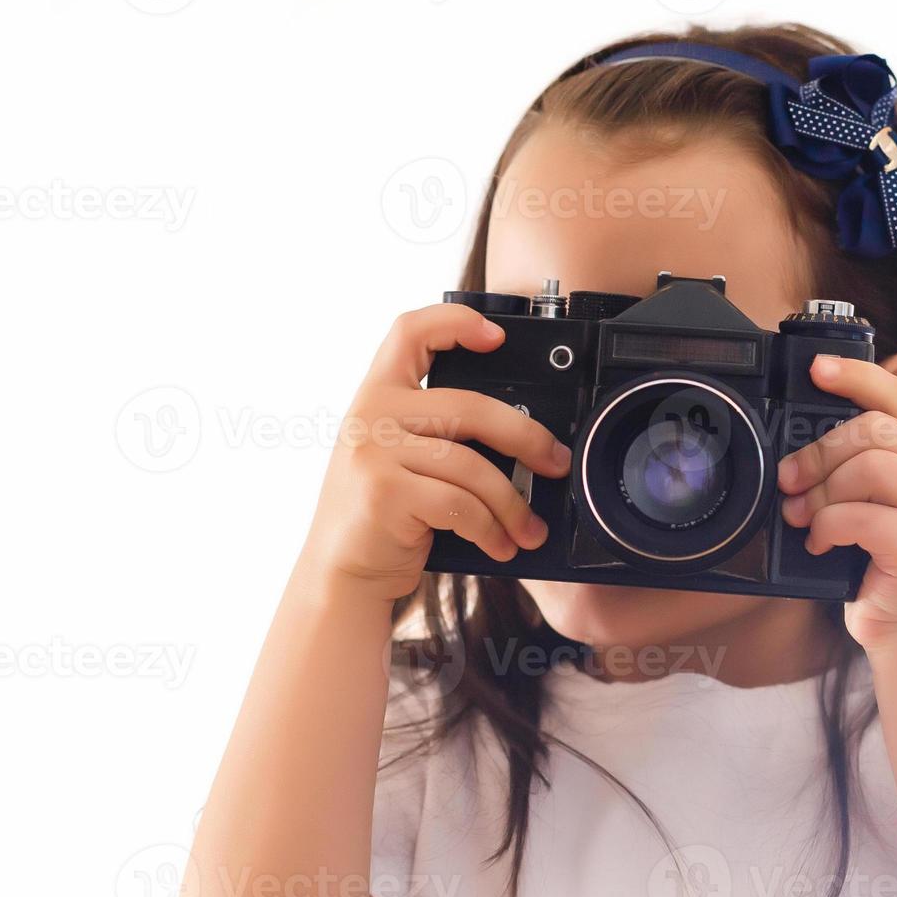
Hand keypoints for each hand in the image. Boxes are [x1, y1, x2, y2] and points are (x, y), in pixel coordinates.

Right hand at [299, 303, 571, 604]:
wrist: (341, 575)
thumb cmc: (382, 518)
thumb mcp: (396, 458)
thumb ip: (435, 433)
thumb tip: (522, 436)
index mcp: (376, 395)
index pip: (410, 331)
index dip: (455, 321)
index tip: (496, 336)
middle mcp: (371, 415)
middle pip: (470, 407)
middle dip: (525, 438)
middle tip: (555, 463)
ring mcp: (375, 452)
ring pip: (473, 466)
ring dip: (512, 505)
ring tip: (528, 529)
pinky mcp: (385, 493)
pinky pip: (461, 505)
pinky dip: (491, 529)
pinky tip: (501, 545)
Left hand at [777, 355, 896, 650]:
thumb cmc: (880, 562)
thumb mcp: (867, 502)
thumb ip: (848, 468)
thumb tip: (793, 451)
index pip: (895, 394)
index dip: (855, 374)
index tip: (816, 367)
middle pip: (871, 429)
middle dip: (817, 453)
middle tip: (789, 482)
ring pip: (867, 467)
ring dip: (820, 493)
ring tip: (804, 518)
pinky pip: (860, 516)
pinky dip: (828, 528)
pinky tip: (823, 544)